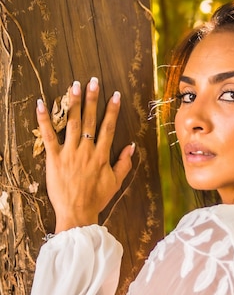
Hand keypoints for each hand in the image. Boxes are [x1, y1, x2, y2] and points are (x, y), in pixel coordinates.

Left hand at [36, 77, 133, 232]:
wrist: (77, 213)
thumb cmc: (96, 199)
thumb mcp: (115, 183)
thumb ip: (124, 164)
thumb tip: (131, 147)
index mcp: (101, 155)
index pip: (108, 127)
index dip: (112, 110)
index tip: (115, 95)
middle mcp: (86, 150)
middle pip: (91, 120)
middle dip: (92, 99)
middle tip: (93, 81)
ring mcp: (69, 153)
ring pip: (72, 123)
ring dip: (74, 103)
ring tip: (74, 85)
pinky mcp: (54, 159)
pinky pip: (49, 136)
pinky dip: (44, 120)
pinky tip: (42, 104)